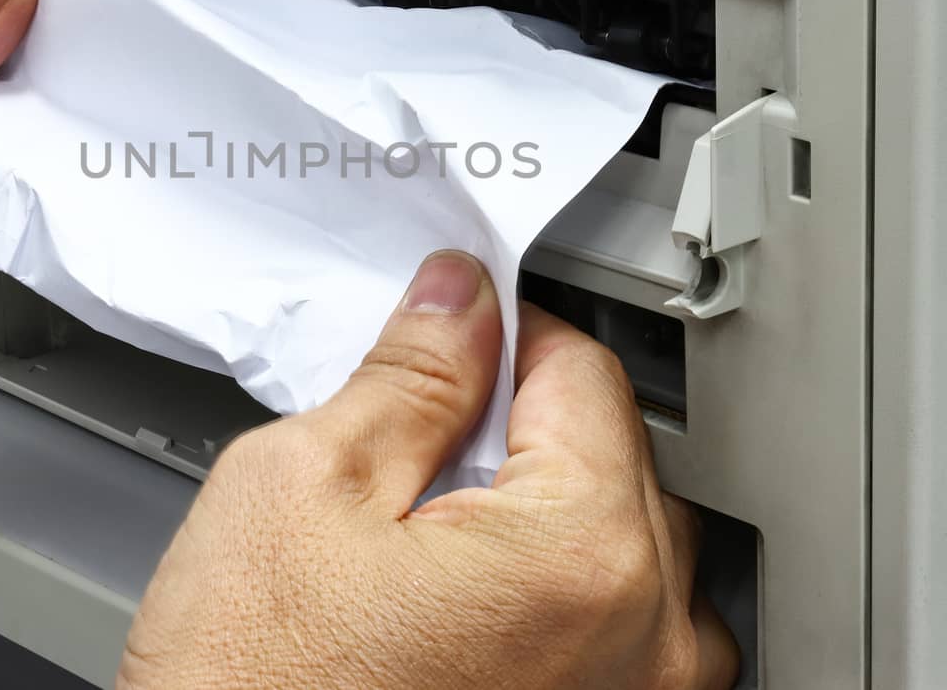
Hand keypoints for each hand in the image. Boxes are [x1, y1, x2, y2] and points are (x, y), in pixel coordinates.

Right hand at [121, 251, 737, 689]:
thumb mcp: (302, 486)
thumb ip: (409, 377)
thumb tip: (460, 305)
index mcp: (581, 555)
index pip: (582, 371)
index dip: (499, 337)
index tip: (451, 341)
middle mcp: (645, 641)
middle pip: (614, 452)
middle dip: (521, 428)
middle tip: (412, 450)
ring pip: (628, 538)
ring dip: (545, 509)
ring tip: (431, 536)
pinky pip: (624, 625)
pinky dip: (560, 588)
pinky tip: (461, 600)